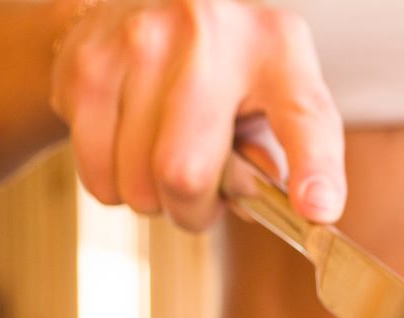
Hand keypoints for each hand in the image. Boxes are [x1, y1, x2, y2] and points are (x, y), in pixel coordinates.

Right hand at [50, 0, 344, 229]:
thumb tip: (268, 205)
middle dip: (193, 211)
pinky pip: (98, 173)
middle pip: (186, 174)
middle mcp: (210, 32)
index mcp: (278, 47)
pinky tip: (129, 148)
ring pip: (137, 183)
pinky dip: (113, 184)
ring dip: (152, 198)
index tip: (316, 208)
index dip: (313, 169)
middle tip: (200, 195)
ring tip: (164, 159)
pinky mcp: (87, 59)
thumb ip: (283, 158)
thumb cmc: (224, 73)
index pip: (305, 116)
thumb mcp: (271, 102)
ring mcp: (141, 39)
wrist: (142, 6)